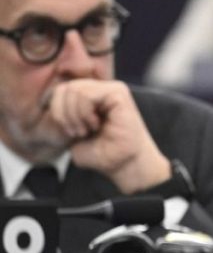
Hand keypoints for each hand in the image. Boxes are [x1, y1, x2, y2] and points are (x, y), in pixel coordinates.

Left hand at [47, 79, 170, 193]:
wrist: (124, 164)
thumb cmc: (102, 153)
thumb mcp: (73, 131)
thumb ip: (62, 114)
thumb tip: (48, 97)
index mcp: (92, 97)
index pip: (61, 90)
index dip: (57, 111)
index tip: (69, 132)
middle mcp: (103, 89)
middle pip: (65, 88)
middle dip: (63, 114)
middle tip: (77, 132)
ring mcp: (112, 89)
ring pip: (74, 89)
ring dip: (74, 115)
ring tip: (86, 130)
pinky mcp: (118, 93)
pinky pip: (87, 95)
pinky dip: (84, 113)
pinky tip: (94, 125)